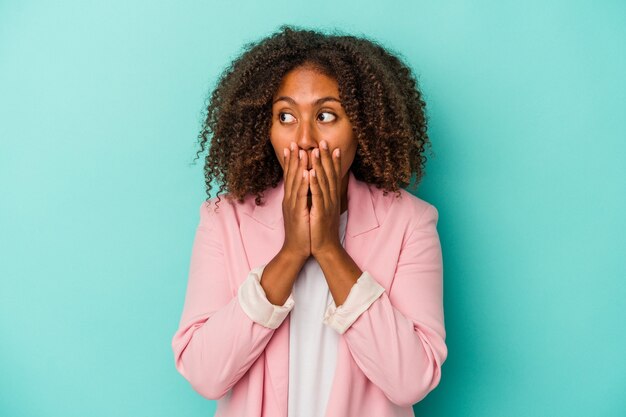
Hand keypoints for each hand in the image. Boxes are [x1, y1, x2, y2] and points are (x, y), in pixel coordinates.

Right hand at [281, 142, 311, 259]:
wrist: (297, 249)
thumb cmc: (302, 231)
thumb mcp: (302, 211)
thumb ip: (302, 198)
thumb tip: (306, 186)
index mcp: (291, 198)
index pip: (291, 176)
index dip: (291, 161)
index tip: (293, 146)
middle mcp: (290, 199)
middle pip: (291, 176)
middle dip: (293, 159)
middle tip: (294, 143)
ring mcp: (292, 206)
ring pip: (296, 182)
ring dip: (299, 167)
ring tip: (302, 152)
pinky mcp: (298, 213)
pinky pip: (301, 195)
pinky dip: (304, 183)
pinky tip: (307, 173)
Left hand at [308, 140, 341, 257]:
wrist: (324, 247)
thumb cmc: (321, 229)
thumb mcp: (323, 209)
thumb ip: (322, 197)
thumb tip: (319, 186)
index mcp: (331, 197)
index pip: (332, 175)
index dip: (331, 160)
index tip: (331, 146)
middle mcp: (331, 198)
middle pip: (329, 174)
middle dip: (326, 157)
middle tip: (323, 141)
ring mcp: (326, 204)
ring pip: (323, 181)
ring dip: (320, 165)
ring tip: (316, 150)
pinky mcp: (320, 212)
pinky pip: (317, 195)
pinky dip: (315, 183)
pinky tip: (311, 172)